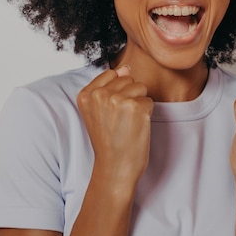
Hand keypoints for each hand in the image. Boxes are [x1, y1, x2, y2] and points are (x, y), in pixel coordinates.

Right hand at [77, 65, 153, 184]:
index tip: (110, 112)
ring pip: (140, 87)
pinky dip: (147, 114)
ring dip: (138, 104)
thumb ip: (109, 86)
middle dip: (129, 96)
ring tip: (127, 122)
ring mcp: (118, 100)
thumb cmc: (108, 140)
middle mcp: (100, 94)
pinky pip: (149, 101)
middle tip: (120, 120)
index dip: (116, 92)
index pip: (111, 74)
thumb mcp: (98, 111)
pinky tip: (136, 127)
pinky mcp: (137, 108)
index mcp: (86, 94)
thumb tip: (126, 67)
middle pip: (127, 79)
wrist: (114, 167)